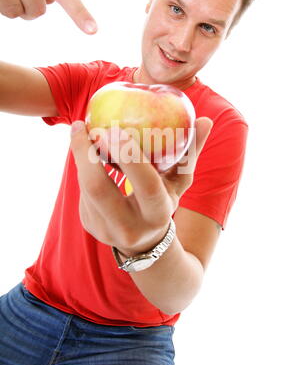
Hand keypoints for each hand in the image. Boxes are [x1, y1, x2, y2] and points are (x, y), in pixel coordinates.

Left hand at [70, 118, 212, 254]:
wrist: (145, 244)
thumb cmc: (165, 202)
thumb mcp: (180, 182)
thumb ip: (190, 152)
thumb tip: (205, 120)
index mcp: (158, 214)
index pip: (146, 184)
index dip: (130, 156)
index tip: (116, 128)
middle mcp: (130, 226)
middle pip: (98, 188)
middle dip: (86, 153)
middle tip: (83, 126)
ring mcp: (105, 230)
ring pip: (85, 187)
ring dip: (82, 157)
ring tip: (81, 132)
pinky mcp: (89, 226)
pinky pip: (82, 192)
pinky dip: (84, 170)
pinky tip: (86, 155)